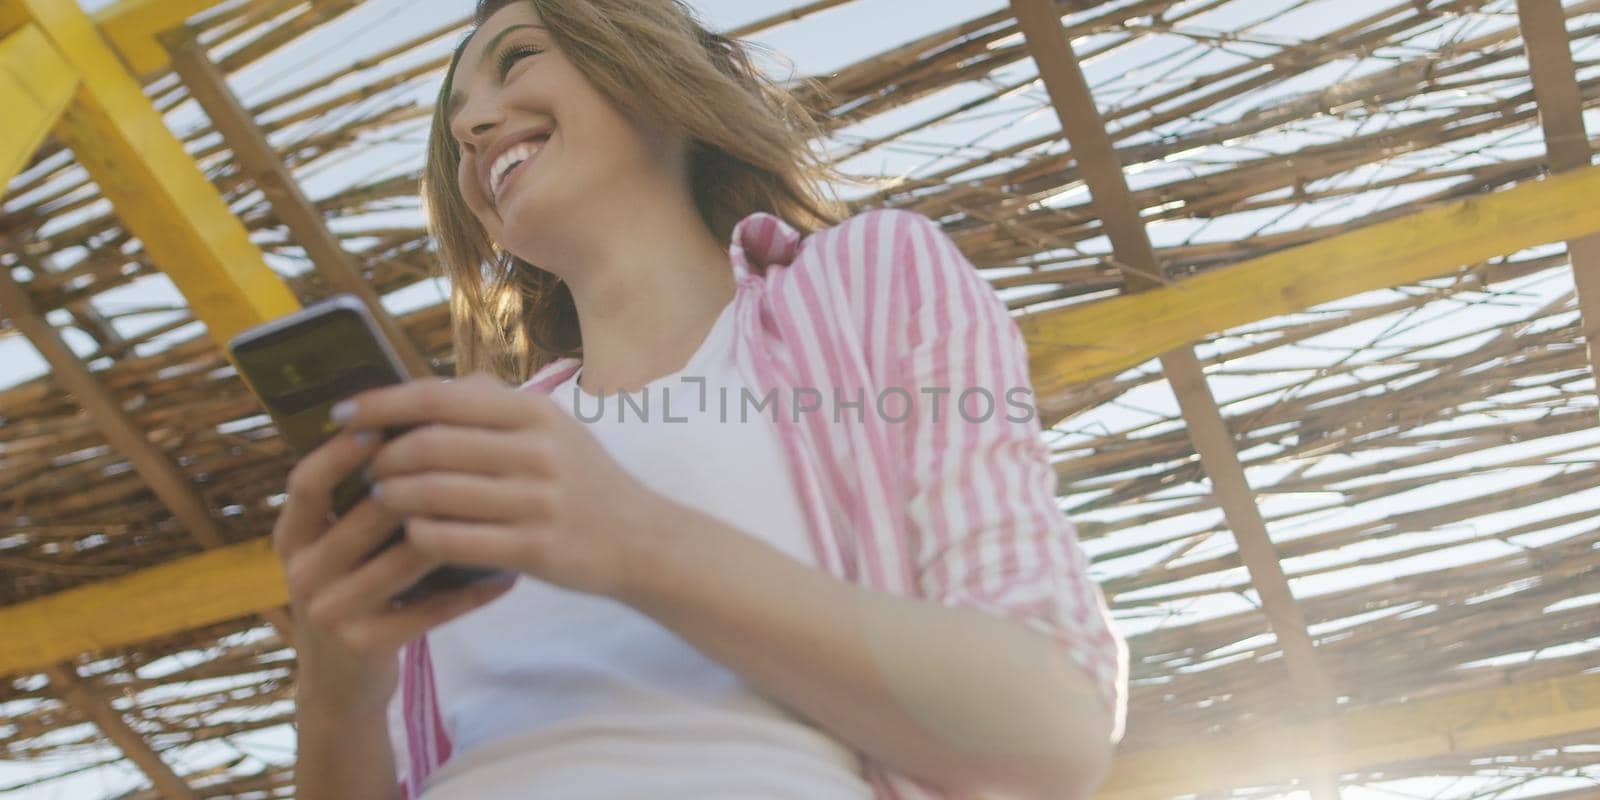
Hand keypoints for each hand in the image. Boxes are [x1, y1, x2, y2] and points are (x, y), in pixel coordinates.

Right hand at [273, 428, 517, 713]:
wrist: (343, 682)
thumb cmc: (357, 590)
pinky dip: (471, 592)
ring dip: (456, 532)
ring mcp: (331, 612)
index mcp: (293, 537)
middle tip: (471, 457)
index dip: (339, 452)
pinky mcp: (366, 644)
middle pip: (365, 515)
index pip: (306, 483)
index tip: (380, 424)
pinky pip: (429, 610)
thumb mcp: (342, 545)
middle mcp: (303, 572)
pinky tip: (506, 576)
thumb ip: (362, 496)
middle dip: (418, 485)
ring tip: (501, 507)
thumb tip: (412, 423)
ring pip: (402, 559)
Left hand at [337, 373, 667, 599]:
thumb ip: (495, 404)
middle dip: (380, 457)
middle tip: (360, 467)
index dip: (382, 403)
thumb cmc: (586, 483)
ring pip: (432, 494)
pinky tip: (410, 535)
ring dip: (391, 497)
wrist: (644, 542)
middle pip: (428, 446)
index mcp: (535, 413)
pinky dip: (418, 535)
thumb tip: (427, 385)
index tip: (343, 412)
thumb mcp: (554, 429)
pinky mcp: (533, 549)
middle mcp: (537, 452)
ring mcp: (536, 502)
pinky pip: (451, 539)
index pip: (439, 397)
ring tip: (377, 500)